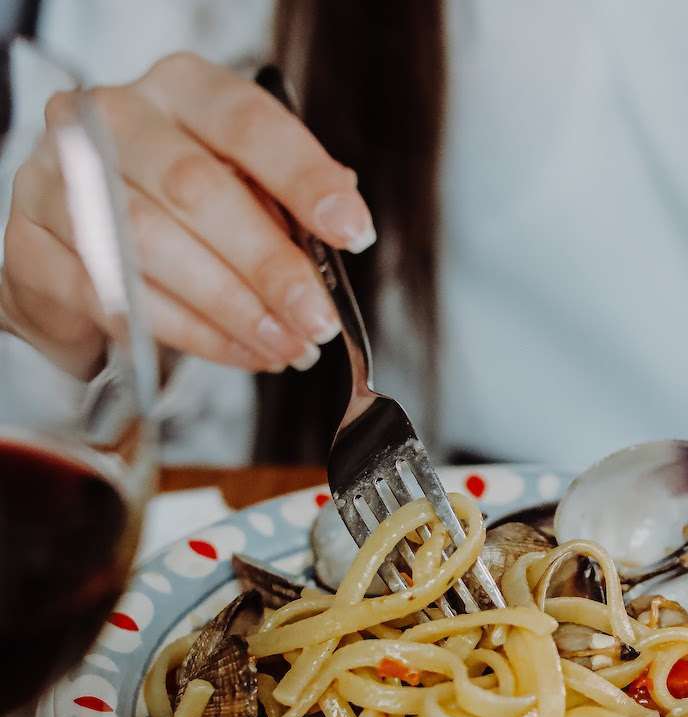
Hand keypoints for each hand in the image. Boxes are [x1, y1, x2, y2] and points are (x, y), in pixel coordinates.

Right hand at [0, 52, 373, 375]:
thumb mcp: (243, 192)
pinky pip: (114, 297)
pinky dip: (186, 334)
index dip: (304, 177)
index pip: (247, 120)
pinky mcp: (33, 243)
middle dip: (269, 265)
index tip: (352, 230)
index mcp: (180, 92)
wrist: (81, 253)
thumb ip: (287, 203)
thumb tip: (344, 221)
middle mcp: (115, 120)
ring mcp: (62, 176)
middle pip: (196, 189)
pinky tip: (234, 351)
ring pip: (152, 247)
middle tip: (315, 318)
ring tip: (284, 345)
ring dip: (232, 310)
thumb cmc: (178, 216)